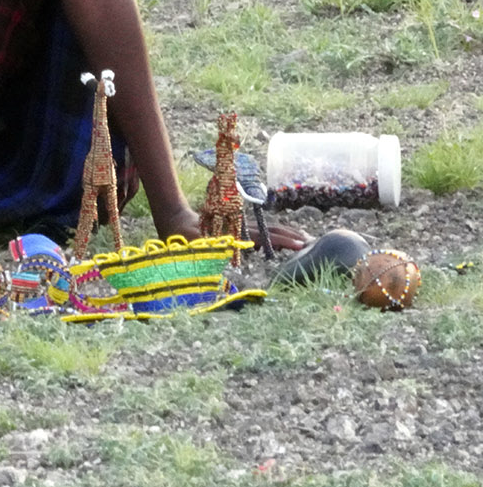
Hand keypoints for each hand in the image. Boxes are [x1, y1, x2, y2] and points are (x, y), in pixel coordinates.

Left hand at [154, 202, 307, 252]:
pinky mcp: (237, 228)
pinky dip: (274, 234)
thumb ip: (210, 256)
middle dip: (290, 235)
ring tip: (304, 238)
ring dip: (285, 233)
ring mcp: (239, 227)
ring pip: (266, 229)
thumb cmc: (182, 237)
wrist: (174, 219)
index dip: (282, 241)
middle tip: (312, 242)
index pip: (263, 237)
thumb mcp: (194, 249)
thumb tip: (228, 267)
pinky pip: (259, 231)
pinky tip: (284, 238)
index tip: (300, 244)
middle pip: (269, 231)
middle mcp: (239, 228)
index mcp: (233, 233)